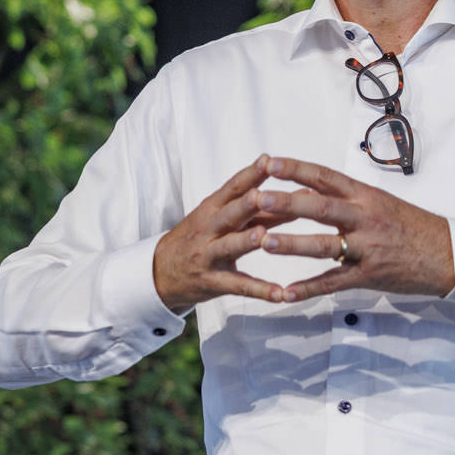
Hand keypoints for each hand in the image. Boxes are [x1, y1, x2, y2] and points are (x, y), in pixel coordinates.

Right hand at [152, 157, 293, 312]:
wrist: (161, 271)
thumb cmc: (198, 238)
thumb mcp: (218, 218)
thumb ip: (255, 209)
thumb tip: (293, 193)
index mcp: (212, 208)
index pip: (232, 187)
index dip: (250, 174)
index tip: (268, 160)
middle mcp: (209, 228)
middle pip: (229, 214)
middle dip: (246, 204)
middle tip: (263, 194)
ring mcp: (209, 255)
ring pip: (229, 246)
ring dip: (246, 241)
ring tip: (264, 238)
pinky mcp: (213, 281)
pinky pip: (239, 286)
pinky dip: (260, 290)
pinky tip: (280, 294)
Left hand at [254, 156, 454, 301]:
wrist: (448, 254)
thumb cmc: (412, 226)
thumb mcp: (381, 203)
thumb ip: (347, 198)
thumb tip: (310, 188)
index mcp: (366, 196)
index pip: (326, 177)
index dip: (296, 169)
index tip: (269, 163)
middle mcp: (365, 218)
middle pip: (321, 207)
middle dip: (287, 203)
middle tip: (257, 199)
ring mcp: (368, 247)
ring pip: (325, 244)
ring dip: (292, 244)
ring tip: (263, 243)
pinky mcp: (370, 275)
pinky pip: (334, 282)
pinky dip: (309, 289)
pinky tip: (286, 293)